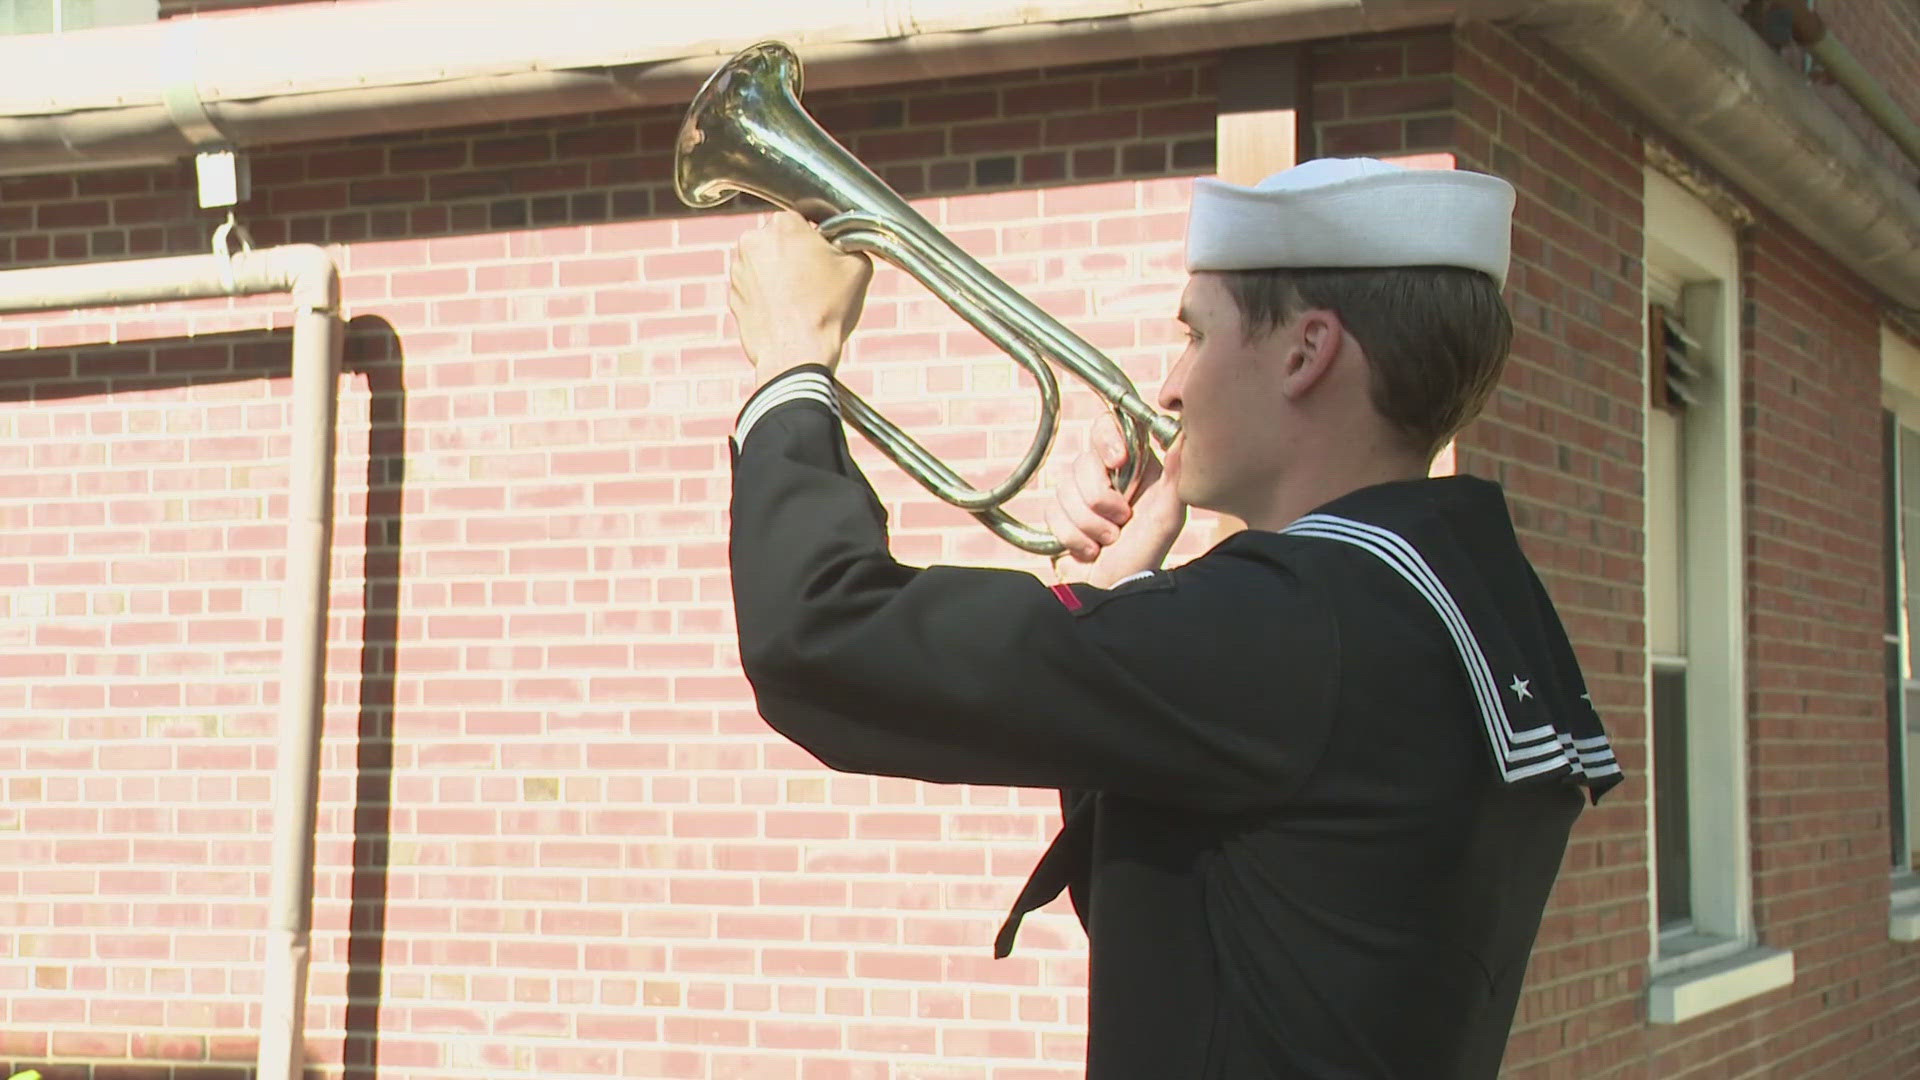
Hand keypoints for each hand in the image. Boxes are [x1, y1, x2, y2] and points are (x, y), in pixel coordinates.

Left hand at [729, 210, 873, 388]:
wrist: (797, 355)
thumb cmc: (827, 309)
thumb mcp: (859, 267)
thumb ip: (852, 244)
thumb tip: (846, 244)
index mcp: (784, 224)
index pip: (804, 221)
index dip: (819, 241)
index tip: (828, 260)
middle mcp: (753, 240)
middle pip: (782, 242)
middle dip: (797, 256)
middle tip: (818, 282)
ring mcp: (738, 269)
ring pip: (767, 265)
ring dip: (781, 276)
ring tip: (803, 302)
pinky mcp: (733, 297)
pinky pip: (755, 289)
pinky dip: (769, 297)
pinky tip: (787, 314)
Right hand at [1044, 415, 1186, 588]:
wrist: (1112, 596)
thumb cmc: (1143, 560)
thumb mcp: (1166, 522)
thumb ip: (1175, 480)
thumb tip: (1181, 438)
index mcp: (1136, 468)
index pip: (1109, 426)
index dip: (1107, 440)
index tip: (1117, 462)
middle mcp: (1108, 476)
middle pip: (1083, 462)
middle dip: (1100, 501)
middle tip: (1121, 522)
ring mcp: (1082, 495)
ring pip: (1064, 488)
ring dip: (1088, 524)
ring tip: (1108, 541)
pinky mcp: (1061, 515)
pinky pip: (1052, 512)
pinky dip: (1072, 537)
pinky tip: (1090, 549)